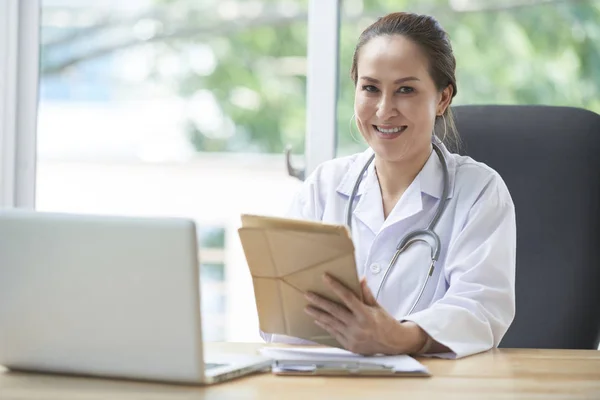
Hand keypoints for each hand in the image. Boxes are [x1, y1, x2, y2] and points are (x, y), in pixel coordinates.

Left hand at [303, 274, 425, 354]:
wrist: (393, 343)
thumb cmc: (385, 322)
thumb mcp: (377, 306)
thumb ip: (366, 293)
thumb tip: (361, 278)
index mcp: (366, 314)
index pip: (347, 297)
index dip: (335, 286)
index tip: (325, 277)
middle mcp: (358, 326)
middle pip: (334, 310)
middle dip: (319, 301)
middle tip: (307, 294)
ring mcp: (353, 337)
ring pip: (331, 323)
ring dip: (318, 315)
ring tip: (307, 308)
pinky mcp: (350, 345)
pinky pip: (334, 333)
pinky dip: (325, 326)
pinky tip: (318, 320)